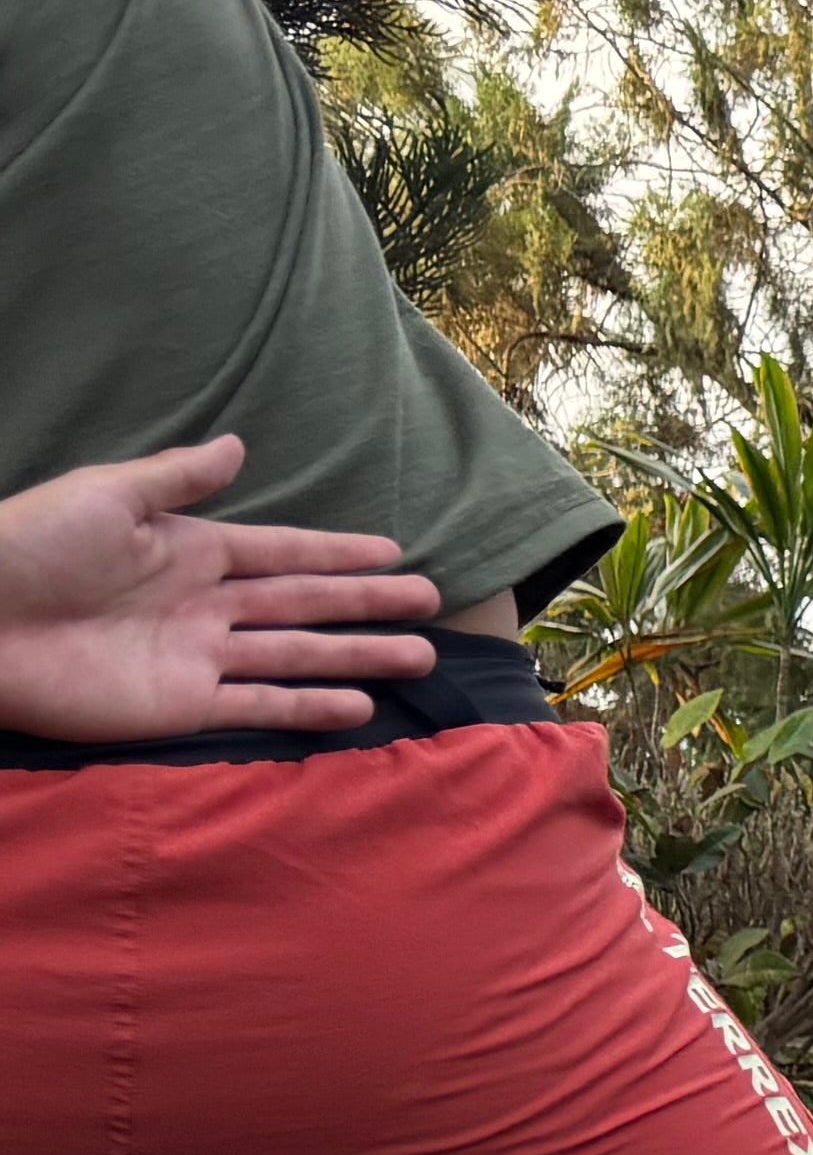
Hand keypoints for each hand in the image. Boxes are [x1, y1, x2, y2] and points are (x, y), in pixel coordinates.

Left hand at [0, 440, 439, 742]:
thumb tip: (239, 446)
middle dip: (367, 603)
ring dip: (357, 658)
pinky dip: (308, 708)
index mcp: (188, 550)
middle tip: (431, 603)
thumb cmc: (30, 546)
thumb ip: (177, 478)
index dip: (338, 552)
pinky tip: (357, 707)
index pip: (283, 552)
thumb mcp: (106, 496)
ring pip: (297, 657)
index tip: (393, 551)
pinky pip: (259, 706)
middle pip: (305, 604)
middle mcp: (204, 605)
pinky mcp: (181, 705)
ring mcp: (197, 658)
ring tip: (418, 659)